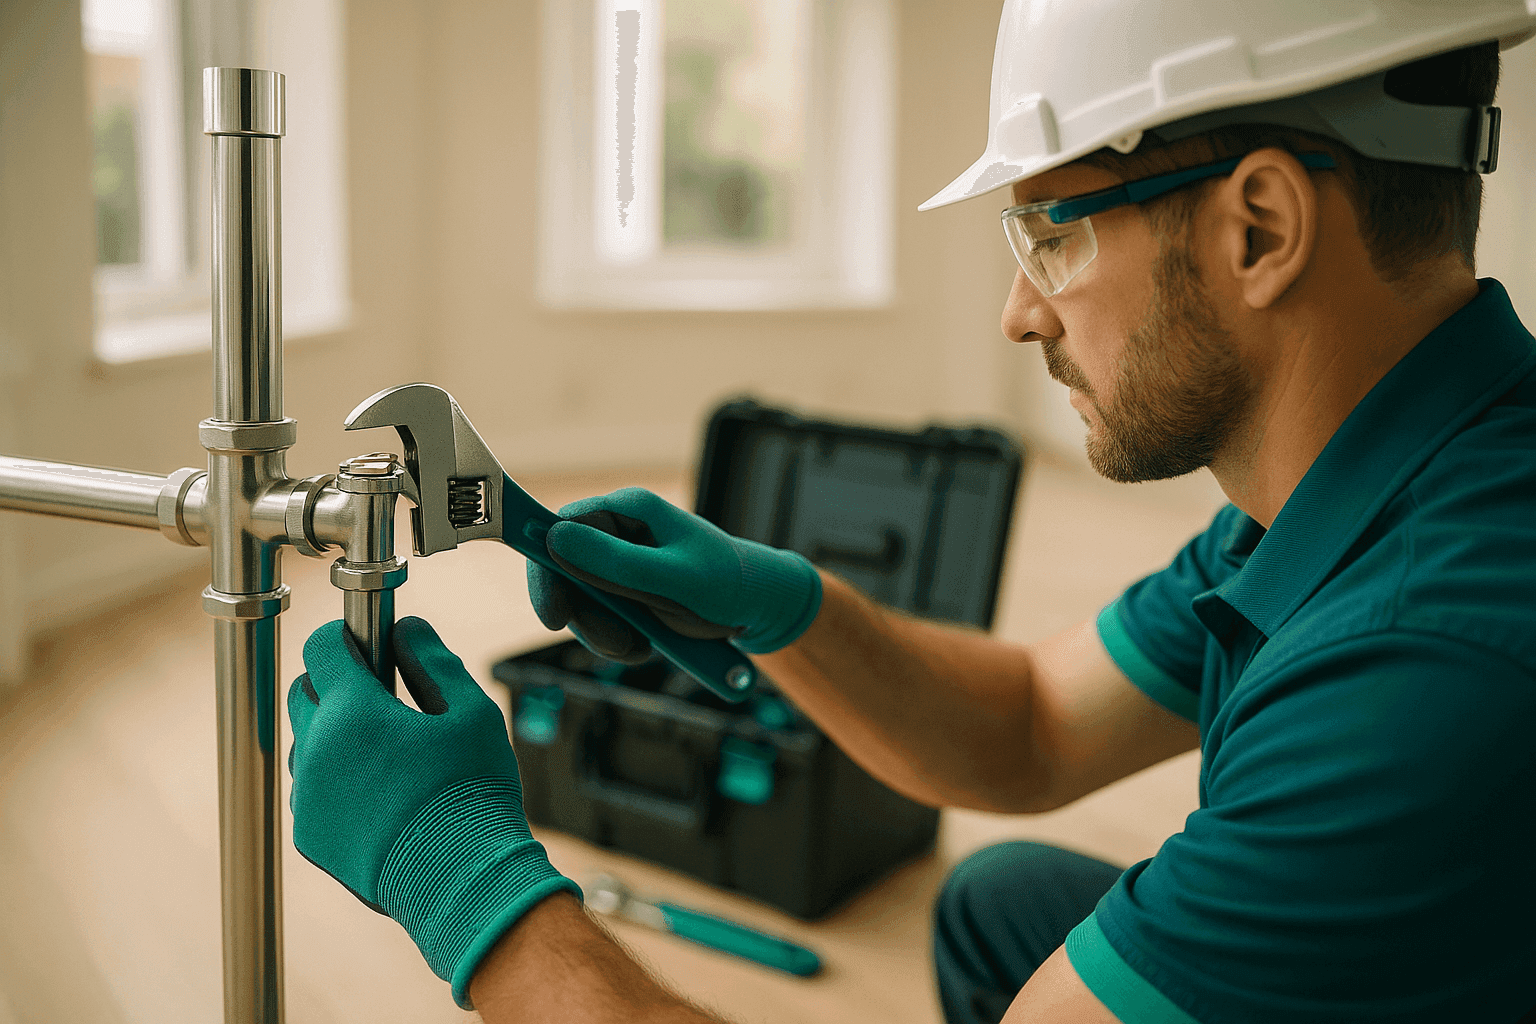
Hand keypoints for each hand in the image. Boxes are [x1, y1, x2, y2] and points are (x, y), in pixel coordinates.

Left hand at [286, 616, 580, 1009]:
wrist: (461, 882)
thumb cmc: (473, 793)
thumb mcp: (472, 712)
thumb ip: (434, 661)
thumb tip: (407, 629)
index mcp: (353, 712)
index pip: (320, 648)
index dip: (343, 638)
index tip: (364, 643)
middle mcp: (317, 750)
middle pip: (303, 693)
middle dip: (335, 685)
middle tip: (381, 698)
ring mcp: (307, 797)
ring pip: (306, 744)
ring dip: (332, 736)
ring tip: (383, 753)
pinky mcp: (309, 837)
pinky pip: (310, 792)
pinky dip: (334, 782)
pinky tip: (378, 794)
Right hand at [526, 486, 822, 662]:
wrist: (760, 607)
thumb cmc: (727, 584)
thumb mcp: (674, 578)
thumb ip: (617, 561)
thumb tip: (556, 537)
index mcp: (626, 510)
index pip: (560, 530)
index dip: (546, 570)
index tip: (554, 615)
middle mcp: (617, 531)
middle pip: (562, 571)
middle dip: (583, 615)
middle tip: (616, 645)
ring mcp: (619, 562)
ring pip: (578, 602)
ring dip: (603, 634)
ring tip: (642, 647)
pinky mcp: (625, 590)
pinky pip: (600, 618)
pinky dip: (617, 639)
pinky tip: (647, 645)